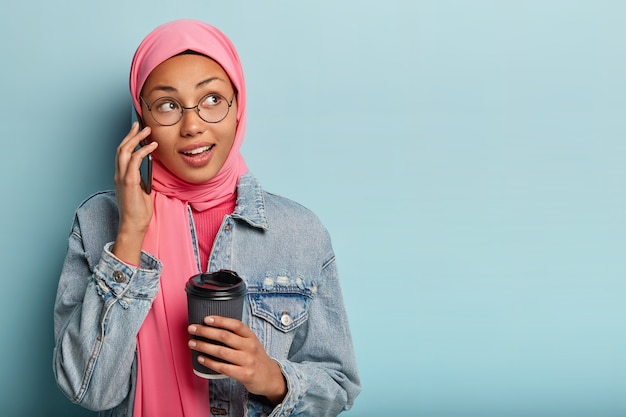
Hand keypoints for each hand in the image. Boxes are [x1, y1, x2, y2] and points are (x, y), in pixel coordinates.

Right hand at [112, 122, 157, 264]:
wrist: (133, 225)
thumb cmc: (138, 211)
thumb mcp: (141, 190)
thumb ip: (141, 178)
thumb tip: (149, 167)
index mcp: (121, 177)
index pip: (122, 154)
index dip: (128, 141)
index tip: (136, 132)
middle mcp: (118, 175)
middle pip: (121, 148)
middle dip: (131, 135)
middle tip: (140, 125)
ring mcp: (122, 178)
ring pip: (125, 151)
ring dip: (136, 139)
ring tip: (147, 131)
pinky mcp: (128, 182)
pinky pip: (134, 161)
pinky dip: (143, 151)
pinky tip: (152, 146)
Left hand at [188, 316, 287, 404]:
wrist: (270, 377)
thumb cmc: (255, 358)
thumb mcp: (251, 343)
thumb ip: (237, 336)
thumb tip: (212, 328)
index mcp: (251, 336)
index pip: (235, 324)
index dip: (220, 320)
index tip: (206, 319)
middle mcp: (250, 347)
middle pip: (225, 336)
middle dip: (205, 331)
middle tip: (192, 329)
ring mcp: (248, 361)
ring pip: (221, 351)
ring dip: (204, 346)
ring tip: (192, 343)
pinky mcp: (244, 374)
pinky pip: (223, 367)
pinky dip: (209, 362)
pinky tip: (201, 359)